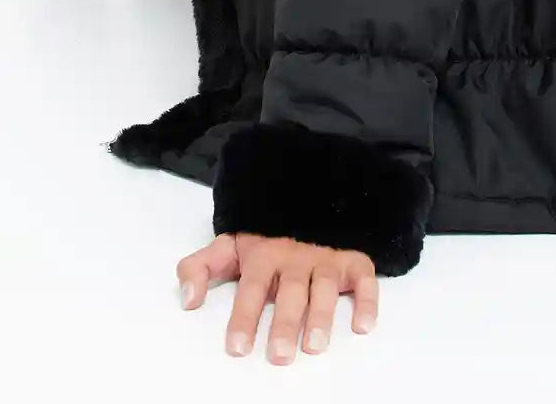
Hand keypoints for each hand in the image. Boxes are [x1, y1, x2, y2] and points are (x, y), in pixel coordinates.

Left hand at [176, 231, 378, 364]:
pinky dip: (367, 300)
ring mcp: (327, 258)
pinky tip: (362, 325)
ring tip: (315, 346)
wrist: (309, 199)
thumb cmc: (266, 238)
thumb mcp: (229, 246)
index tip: (237, 348)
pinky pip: (364, 278)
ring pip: (325, 287)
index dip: (244, 316)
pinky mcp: (354, 261)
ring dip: (322, 316)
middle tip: (280, 356)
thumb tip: (187, 301)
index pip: (253, 287)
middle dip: (285, 324)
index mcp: (265, 254)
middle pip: (291, 292)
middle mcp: (297, 257)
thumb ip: (200, 268)